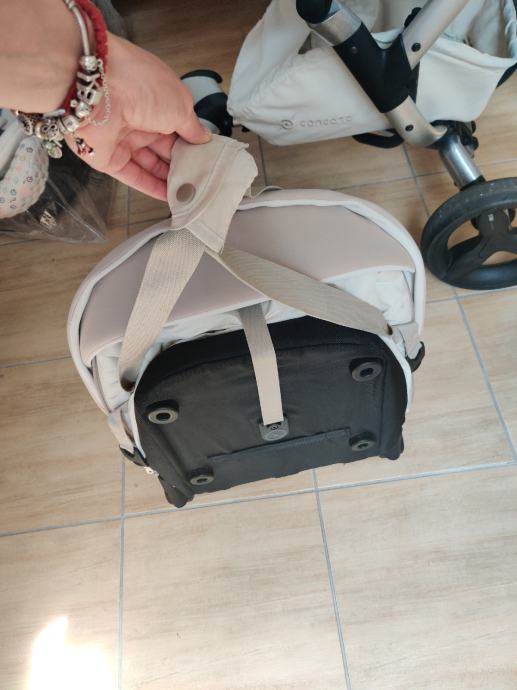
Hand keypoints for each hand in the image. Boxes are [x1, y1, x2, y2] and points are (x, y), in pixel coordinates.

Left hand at [71, 34, 210, 199]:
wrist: (95, 90)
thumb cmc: (139, 84)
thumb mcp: (180, 105)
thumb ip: (192, 127)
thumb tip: (203, 138)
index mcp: (157, 99)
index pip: (179, 126)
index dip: (193, 143)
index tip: (207, 159)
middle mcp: (139, 118)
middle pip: (165, 148)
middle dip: (183, 164)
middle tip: (202, 179)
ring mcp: (123, 139)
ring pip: (150, 164)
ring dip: (170, 179)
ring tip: (191, 192)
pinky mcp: (108, 159)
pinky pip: (133, 176)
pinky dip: (152, 188)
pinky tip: (170, 197)